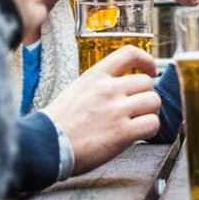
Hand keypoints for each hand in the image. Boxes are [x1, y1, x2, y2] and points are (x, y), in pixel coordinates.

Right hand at [43, 45, 160, 175]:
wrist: (45, 146)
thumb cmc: (57, 124)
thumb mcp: (77, 90)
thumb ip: (100, 86)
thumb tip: (124, 89)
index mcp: (95, 76)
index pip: (129, 54)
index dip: (146, 60)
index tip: (151, 71)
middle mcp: (108, 89)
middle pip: (147, 83)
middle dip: (145, 95)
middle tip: (138, 107)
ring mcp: (116, 110)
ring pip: (153, 102)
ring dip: (149, 112)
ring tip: (138, 121)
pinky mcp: (122, 133)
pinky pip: (152, 124)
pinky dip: (150, 130)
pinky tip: (139, 135)